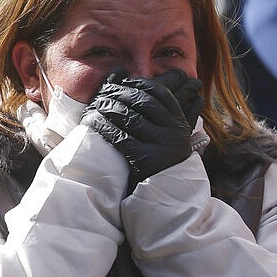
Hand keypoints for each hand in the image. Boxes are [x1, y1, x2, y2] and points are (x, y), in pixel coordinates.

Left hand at [82, 69, 203, 189]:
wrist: (163, 194)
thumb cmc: (159, 158)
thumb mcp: (167, 133)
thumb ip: (159, 109)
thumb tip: (149, 86)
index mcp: (180, 122)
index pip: (160, 93)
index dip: (139, 84)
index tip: (123, 82)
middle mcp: (175, 132)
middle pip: (143, 102)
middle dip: (121, 94)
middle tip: (104, 93)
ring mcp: (162, 147)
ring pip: (131, 118)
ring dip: (110, 108)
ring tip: (98, 105)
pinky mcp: (146, 161)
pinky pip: (121, 137)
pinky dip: (105, 127)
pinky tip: (96, 123)